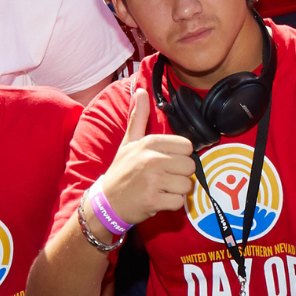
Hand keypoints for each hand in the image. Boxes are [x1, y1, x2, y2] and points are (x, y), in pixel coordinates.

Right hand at [95, 89, 196, 224]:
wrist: (105, 203)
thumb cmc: (121, 171)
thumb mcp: (129, 142)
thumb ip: (138, 117)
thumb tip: (141, 90)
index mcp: (150, 143)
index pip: (187, 146)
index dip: (179, 156)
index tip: (165, 162)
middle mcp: (152, 159)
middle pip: (190, 166)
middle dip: (179, 174)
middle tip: (163, 177)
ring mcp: (153, 181)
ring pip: (186, 184)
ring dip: (175, 190)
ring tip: (159, 188)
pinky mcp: (153, 200)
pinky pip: (178, 202)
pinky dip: (170, 204)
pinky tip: (156, 199)